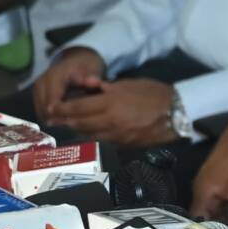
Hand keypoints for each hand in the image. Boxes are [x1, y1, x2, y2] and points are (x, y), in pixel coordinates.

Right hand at [30, 46, 106, 123]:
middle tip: (74, 125)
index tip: (76, 120)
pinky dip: (51, 117)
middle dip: (59, 119)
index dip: (64, 114)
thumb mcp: (93, 68)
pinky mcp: (37, 94)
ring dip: (54, 119)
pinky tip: (64, 119)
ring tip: (70, 122)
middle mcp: (42, 82)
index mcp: (55, 75)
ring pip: (41, 112)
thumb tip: (93, 82)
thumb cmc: (87, 66)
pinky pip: (40, 111)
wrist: (77, 60)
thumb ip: (93, 76)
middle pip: (45, 109)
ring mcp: (37, 88)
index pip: (53, 102)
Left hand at [48, 75, 177, 145]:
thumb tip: (89, 86)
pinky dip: (91, 136)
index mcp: (110, 102)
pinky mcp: (123, 145)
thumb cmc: (153, 93)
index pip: (78, 107)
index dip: (61, 108)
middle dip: (64, 121)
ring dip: (75, 131)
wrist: (176, 113)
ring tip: (66, 127)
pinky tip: (86, 133)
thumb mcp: (128, 83)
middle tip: (53, 119)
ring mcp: (116, 135)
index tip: (51, 108)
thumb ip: (106, 87)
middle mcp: (109, 121)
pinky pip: (101, 141)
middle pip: (79, 123)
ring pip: (88, 134)